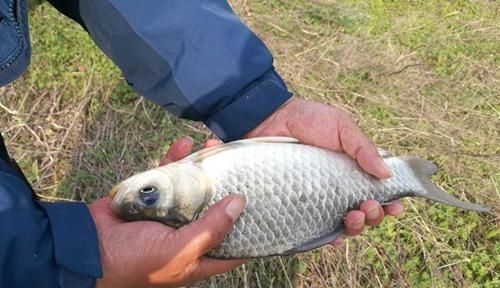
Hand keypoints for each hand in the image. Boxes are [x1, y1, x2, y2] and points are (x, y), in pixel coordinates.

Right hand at [90, 147, 245, 287]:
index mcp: (198, 255)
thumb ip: (211, 230)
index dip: (252, 229)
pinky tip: (182, 144)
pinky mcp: (152, 195)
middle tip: (239, 162)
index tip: (269, 206)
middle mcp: (188, 233)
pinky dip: (174, 159)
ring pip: (194, 186)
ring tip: (213, 145)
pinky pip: (168, 175)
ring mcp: (170, 212)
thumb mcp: (179, 251)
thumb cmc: (135, 261)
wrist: (88, 247)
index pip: (234, 245)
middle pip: (215, 208)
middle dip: (227, 185)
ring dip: (202, 166)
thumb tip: (240, 203)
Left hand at [245, 96, 403, 245]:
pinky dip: (329, 237)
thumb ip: (363, 148)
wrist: (271, 120)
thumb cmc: (308, 119)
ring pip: (344, 224)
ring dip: (355, 227)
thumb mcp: (341, 127)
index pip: (377, 192)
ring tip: (353, 217)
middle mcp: (339, 188)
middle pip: (364, 212)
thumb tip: (387, 174)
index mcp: (354, 170)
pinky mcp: (298, 206)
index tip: (396, 206)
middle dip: (374, 216)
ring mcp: (319, 199)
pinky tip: (334, 238)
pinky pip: (316, 229)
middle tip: (368, 206)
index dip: (390, 203)